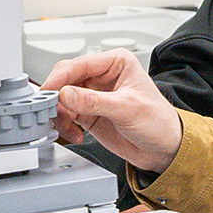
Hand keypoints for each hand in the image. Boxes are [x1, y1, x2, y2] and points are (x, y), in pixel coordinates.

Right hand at [45, 49, 184, 174]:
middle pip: (65, 78)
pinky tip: (75, 134)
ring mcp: (93, 94)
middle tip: (52, 111)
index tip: (48, 91)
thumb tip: (66, 94)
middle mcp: (103, 75)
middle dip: (57, 96)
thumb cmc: (158, 122)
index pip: (80, 64)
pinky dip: (64, 124)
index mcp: (116, 63)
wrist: (163, 149)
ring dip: (60, 114)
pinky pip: (65, 114)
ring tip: (68, 128)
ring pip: (61, 97)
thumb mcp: (127, 109)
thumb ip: (94, 102)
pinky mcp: (88, 112)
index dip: (61, 77)